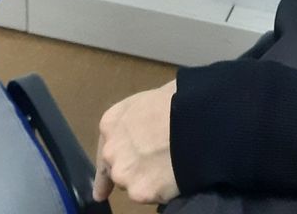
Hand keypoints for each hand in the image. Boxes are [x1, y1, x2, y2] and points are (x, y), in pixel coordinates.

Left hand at [94, 80, 178, 205]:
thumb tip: (145, 130)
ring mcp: (123, 173)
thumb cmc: (175, 100)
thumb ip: (136, 122)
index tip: (102, 192)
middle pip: (118, 170)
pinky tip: (174, 178)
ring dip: (146, 182)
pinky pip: (150, 197)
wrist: (194, 119)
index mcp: (111, 124)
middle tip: (153, 168)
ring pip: (133, 186)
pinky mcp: (140, 192)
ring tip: (168, 170)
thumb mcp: (147, 102)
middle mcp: (111, 151)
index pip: (104, 154)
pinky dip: (161, 193)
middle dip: (132, 171)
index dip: (105, 174)